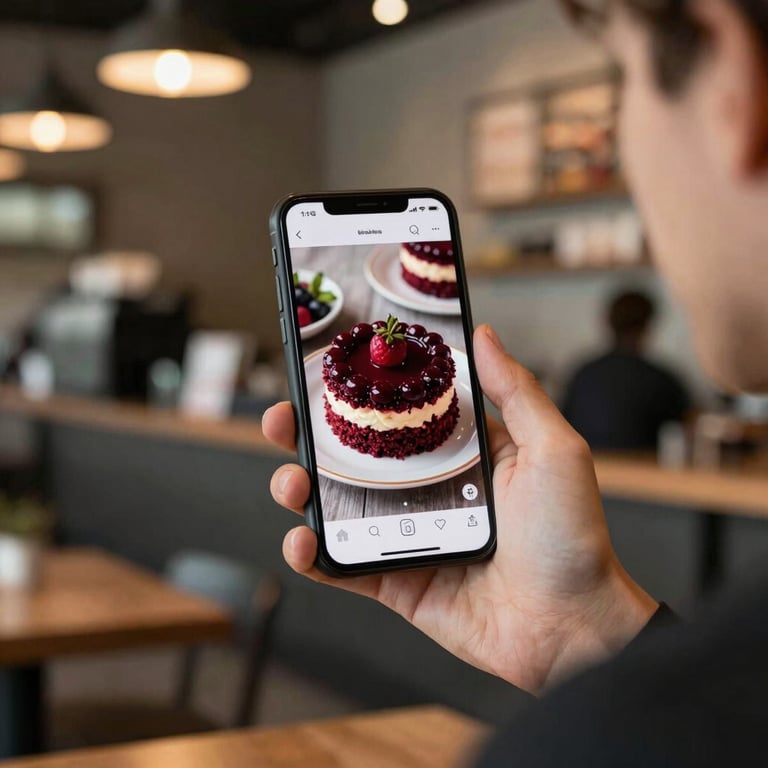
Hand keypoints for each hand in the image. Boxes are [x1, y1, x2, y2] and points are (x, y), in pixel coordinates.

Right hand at [263, 324, 656, 693]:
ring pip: (337, 507)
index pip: (397, 415)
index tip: (324, 371)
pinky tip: (301, 541)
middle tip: (284, 420)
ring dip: (300, 491)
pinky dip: (312, 556)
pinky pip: (343, 566)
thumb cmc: (571, 537)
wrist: (571, 627)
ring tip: (291, 483)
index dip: (359, 394)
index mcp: (459, 455)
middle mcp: (428, 492)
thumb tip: (485, 335)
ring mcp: (408, 537)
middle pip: (355, 457)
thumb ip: (516, 392)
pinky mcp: (397, 582)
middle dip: (310, 437)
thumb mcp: (552, 449)